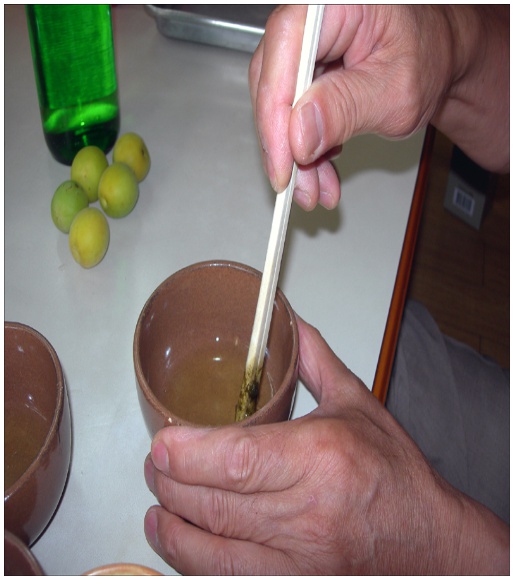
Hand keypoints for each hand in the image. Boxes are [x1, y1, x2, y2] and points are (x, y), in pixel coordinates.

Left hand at [143, 317, 508, 573]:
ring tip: (157, 501)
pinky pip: (227, 579)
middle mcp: (307, 512)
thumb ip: (314, 360)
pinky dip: (192, 561)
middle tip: (156, 463)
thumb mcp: (356, 403)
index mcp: (319, 456)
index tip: (161, 444)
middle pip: (213, 504)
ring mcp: (298, 559)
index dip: (187, 455)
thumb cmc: (394, 475)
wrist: (429, 543)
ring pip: (210, 549)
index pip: (236, 460)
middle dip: (168, 483)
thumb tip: (290, 324)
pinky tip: (178, 540)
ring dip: (170, 525)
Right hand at [249, 5, 508, 209]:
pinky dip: (306, 150)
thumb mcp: (395, 91)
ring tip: (314, 187)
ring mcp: (305, 48)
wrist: (440, 60)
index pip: (284, 55)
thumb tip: (300, 133)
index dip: (277, 116)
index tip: (284, 163)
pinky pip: (294, 116)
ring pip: (281, 108)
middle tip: (297, 184)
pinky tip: (320, 171)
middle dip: (286, 145)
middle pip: (274, 84)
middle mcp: (312, 20)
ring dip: (296, 156)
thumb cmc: (429, 57)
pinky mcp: (306, 74)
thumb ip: (345, 108)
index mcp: (334, 5)